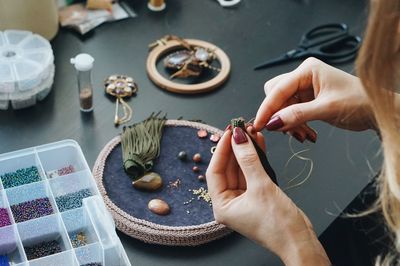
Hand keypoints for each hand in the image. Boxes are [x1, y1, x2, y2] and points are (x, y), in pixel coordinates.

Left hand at [206, 126, 329, 264]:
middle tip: (240, 128)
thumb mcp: (261, 187)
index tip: (230, 132)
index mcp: (222, 206)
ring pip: (241, 168)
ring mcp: (244, 199)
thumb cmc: (279, 225)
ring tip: (250, 131)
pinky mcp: (257, 195)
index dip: (222, 149)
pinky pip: (252, 173)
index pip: (215, 171)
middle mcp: (230, 202)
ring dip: (246, 151)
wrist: (300, 241)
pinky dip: (255, 159)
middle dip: (235, 148)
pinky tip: (258, 143)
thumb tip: (239, 137)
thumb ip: (249, 160)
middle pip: (228, 168)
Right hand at [253, 57, 374, 141]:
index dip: (267, 108)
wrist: (377, 112)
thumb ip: (297, 115)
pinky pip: (291, 113)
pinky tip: (306, 134)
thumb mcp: (326, 109)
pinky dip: (295, 125)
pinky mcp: (307, 100)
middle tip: (286, 130)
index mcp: (307, 70)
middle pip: (276, 96)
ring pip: (282, 107)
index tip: (259, 125)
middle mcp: (303, 77)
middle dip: (279, 115)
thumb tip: (273, 123)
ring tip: (303, 135)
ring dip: (289, 124)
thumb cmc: (360, 102)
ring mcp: (305, 89)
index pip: (277, 89)